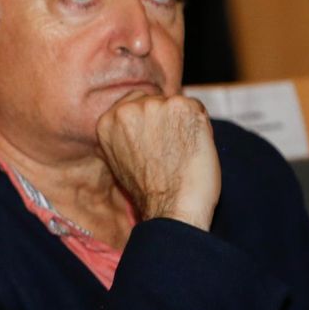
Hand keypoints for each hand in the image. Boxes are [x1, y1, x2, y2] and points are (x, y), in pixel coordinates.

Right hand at [95, 92, 220, 229]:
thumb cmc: (150, 193)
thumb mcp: (120, 161)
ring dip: (184, 124)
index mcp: (107, 122)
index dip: (149, 121)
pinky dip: (201, 126)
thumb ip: (125, 135)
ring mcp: (155, 105)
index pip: (133, 103)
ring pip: (177, 104)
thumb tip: (142, 123)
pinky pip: (198, 109)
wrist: (171, 208)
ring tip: (182, 152)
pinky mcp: (182, 107)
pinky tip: (194, 148)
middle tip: (171, 150)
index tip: (156, 139)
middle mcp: (127, 109)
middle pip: (156, 100)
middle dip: (166, 120)